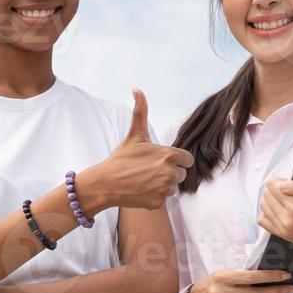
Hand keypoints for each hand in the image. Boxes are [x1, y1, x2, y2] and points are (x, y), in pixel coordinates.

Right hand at [78, 90, 193, 210]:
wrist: (105, 183)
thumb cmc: (121, 158)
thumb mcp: (134, 135)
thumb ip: (141, 112)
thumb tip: (137, 89)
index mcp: (169, 155)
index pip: (187, 160)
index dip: (175, 160)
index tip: (160, 161)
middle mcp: (171, 172)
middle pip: (181, 174)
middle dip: (169, 173)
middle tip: (148, 171)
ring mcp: (165, 189)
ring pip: (173, 187)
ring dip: (163, 185)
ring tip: (145, 181)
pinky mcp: (159, 202)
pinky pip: (164, 199)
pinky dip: (155, 196)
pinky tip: (141, 191)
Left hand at [257, 179, 292, 260]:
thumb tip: (282, 184)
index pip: (273, 187)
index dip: (280, 180)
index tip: (288, 180)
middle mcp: (287, 220)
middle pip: (267, 196)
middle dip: (275, 188)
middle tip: (289, 188)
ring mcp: (284, 230)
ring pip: (264, 207)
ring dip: (271, 199)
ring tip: (286, 198)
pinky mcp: (284, 236)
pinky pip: (264, 222)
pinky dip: (267, 213)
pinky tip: (279, 210)